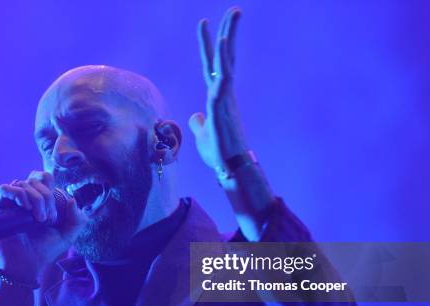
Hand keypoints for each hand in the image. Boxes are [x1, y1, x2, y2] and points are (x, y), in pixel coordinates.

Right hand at [0, 171, 86, 282]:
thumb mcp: (67, 236)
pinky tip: (25, 208)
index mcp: (38, 200)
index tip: (55, 207)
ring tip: (39, 220)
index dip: (51, 186)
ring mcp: (9, 203)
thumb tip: (72, 200)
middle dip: (46, 198)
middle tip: (48, 219)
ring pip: (22, 184)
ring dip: (36, 199)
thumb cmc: (44, 251)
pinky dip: (17, 194)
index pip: (43, 178)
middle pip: (35, 181)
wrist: (25, 266)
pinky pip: (4, 189)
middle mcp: (22, 198)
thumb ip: (77, 220)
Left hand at [189, 7, 246, 169]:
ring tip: (232, 16)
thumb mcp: (203, 134)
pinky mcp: (222, 106)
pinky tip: (223, 45)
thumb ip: (198, 123)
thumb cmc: (218, 152)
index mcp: (216, 96)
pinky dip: (222, 61)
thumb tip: (194, 117)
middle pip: (225, 57)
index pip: (212, 65)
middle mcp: (223, 92)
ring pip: (226, 63)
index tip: (204, 23)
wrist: (229, 167)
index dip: (209, 45)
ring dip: (228, 39)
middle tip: (235, 9)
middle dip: (228, 32)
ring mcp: (224, 98)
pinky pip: (223, 78)